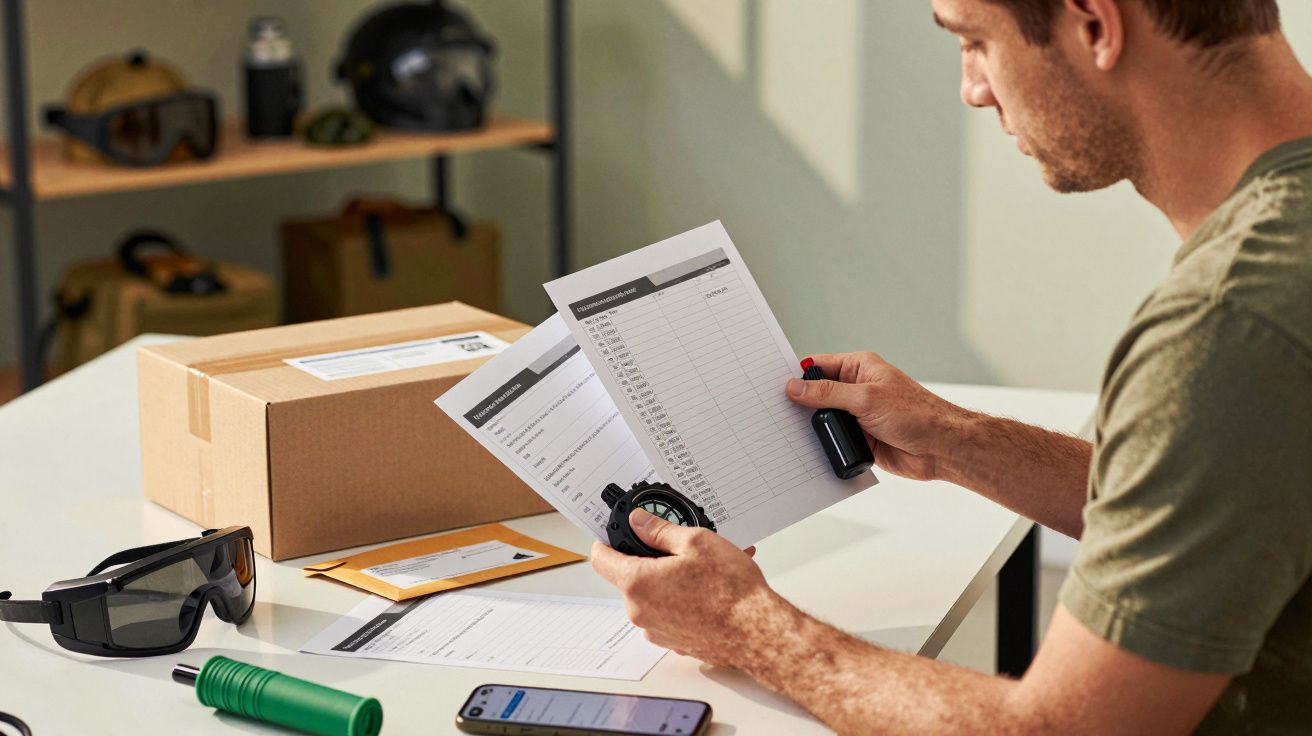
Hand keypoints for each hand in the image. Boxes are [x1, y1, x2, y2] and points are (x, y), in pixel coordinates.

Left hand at [591, 509, 780, 667]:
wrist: (757, 633)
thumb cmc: (731, 591)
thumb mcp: (695, 542)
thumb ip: (659, 530)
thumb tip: (639, 522)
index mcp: (637, 583)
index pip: (600, 558)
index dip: (606, 540)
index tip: (615, 533)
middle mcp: (640, 612)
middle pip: (629, 577)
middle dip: (650, 560)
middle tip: (679, 549)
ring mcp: (656, 630)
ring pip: (652, 595)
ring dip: (670, 581)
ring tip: (704, 570)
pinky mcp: (674, 641)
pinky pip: (669, 613)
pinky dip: (682, 600)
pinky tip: (709, 590)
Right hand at [786, 352, 973, 481]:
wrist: (940, 448)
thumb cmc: (916, 414)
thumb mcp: (866, 399)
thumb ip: (828, 394)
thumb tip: (796, 388)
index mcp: (859, 368)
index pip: (819, 366)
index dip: (798, 375)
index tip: (776, 385)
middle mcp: (857, 389)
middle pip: (817, 394)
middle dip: (800, 404)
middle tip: (777, 413)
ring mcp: (857, 415)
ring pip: (824, 420)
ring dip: (812, 428)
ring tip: (789, 435)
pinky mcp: (860, 439)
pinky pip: (834, 440)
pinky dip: (824, 445)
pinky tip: (809, 451)